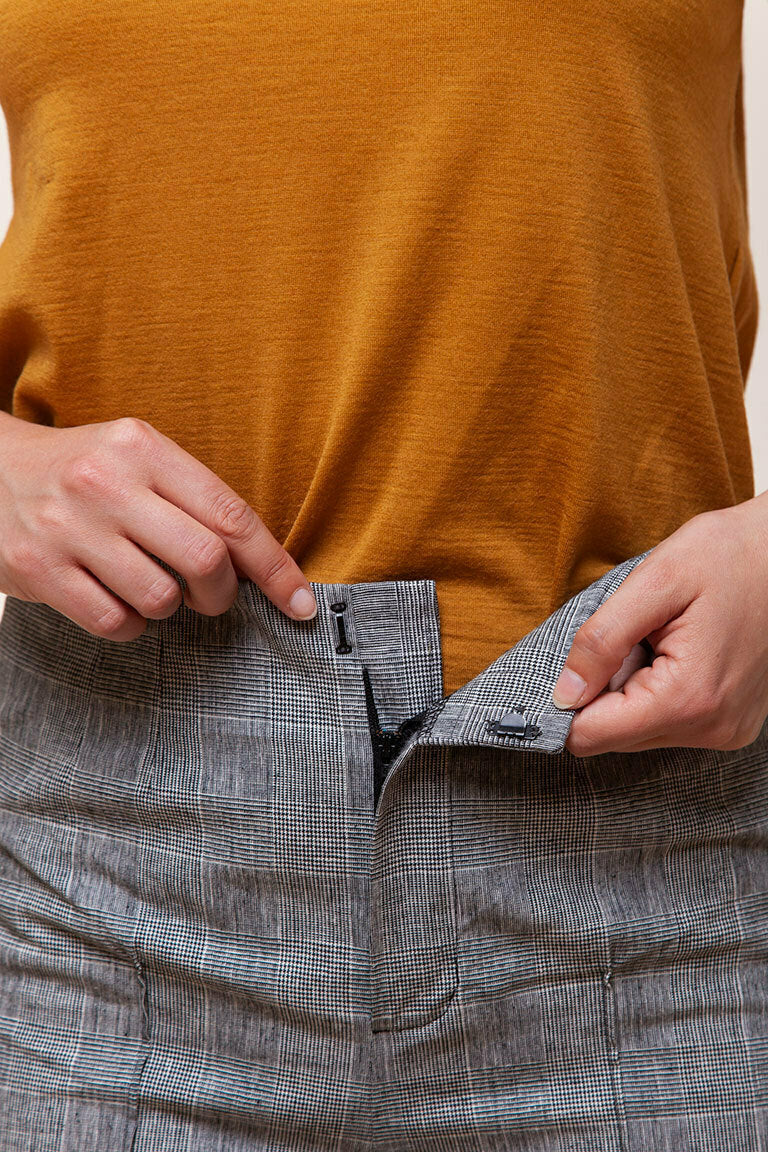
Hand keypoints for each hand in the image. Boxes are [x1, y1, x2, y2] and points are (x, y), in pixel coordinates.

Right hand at [0, 414, 317, 641]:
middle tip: (211, 597)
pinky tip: (116, 599)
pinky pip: (116, 622)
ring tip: (148, 586)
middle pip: (205, 559)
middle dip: (221, 593)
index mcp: (142, 447)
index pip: (231, 514)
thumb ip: (193, 498)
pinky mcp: (38, 569)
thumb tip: (259, 564)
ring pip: (161, 598)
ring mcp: (68, 527)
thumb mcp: (136, 459)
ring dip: (169, 608)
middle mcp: (106, 482)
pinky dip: (130, 624)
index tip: (300, 603)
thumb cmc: (81, 472)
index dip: (274, 567)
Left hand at [551, 495, 767, 755]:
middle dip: (605, 689)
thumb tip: (563, 694)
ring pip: (639, 729)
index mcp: (688, 699)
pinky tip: (678, 651)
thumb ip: (601, 641)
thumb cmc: (727, 554)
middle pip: (614, 735)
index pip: (592, 736)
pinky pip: (668, 721)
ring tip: (661, 640)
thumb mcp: (655, 582)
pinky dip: (657, 690)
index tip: (579, 659)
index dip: (568, 702)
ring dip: (632, 688)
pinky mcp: (731, 724)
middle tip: (635, 637)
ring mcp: (726, 731)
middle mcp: (711, 729)